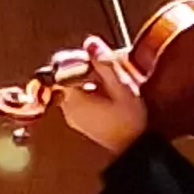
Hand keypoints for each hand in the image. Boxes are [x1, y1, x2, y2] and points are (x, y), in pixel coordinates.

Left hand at [51, 36, 151, 154]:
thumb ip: (106, 64)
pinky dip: (89, 88)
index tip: (96, 59)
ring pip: (70, 84)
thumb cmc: (130, 122)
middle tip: (106, 69)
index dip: (77, 58)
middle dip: (83, 65)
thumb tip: (90, 42)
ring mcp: (71, 114)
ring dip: (87, 76)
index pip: (60, 67)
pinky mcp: (78, 118)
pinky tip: (107, 92)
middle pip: (63, 74)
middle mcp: (67, 107)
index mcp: (75, 99)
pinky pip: (77, 95)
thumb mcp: (123, 89)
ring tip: (110, 82)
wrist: (133, 151)